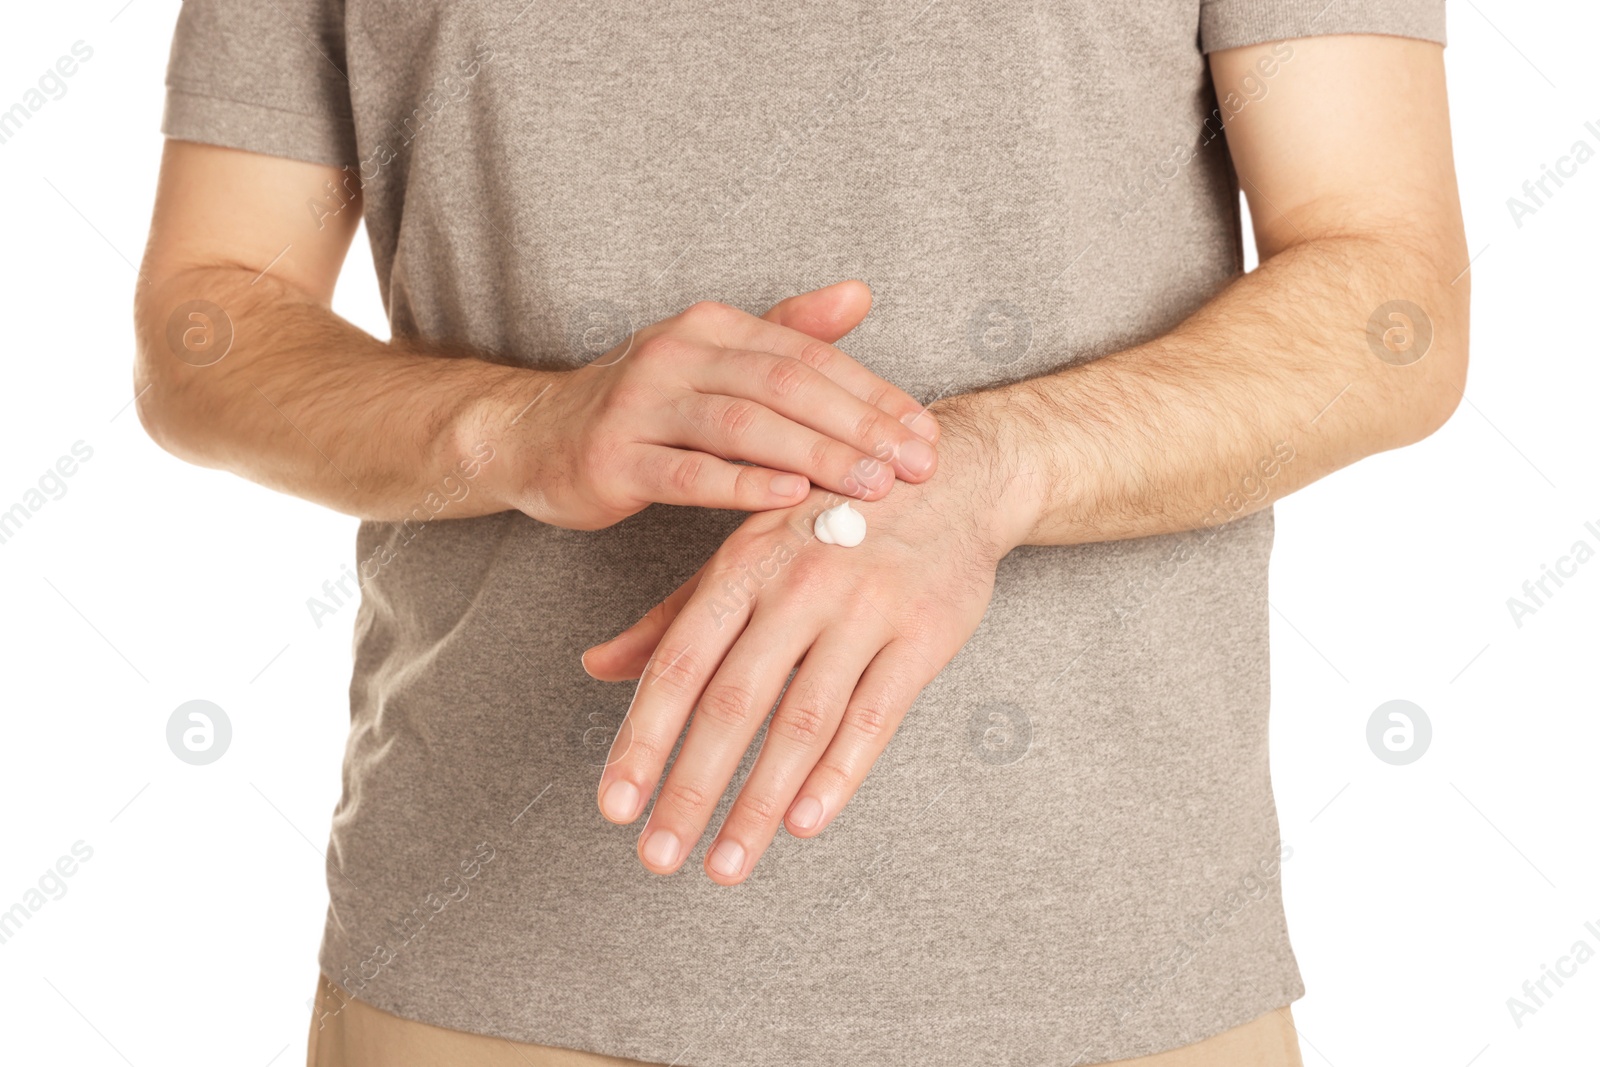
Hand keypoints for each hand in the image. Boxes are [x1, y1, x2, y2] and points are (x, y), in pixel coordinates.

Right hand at [479, 282, 939, 529]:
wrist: (532, 436)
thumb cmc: (642, 407)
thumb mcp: (713, 359)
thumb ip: (788, 332)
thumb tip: (861, 294)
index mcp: (711, 326)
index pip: (810, 356)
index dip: (874, 395)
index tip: (926, 435)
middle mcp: (677, 353)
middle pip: (786, 385)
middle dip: (859, 428)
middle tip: (916, 466)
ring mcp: (640, 405)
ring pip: (744, 425)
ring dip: (815, 457)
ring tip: (871, 486)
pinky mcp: (612, 458)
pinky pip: (687, 473)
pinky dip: (742, 485)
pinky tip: (790, 501)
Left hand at [582, 411, 1034, 882]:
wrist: (950, 477)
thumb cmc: (832, 520)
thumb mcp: (747, 550)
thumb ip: (673, 616)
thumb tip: (596, 666)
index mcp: (743, 566)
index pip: (679, 664)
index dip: (643, 738)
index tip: (614, 805)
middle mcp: (797, 587)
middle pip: (733, 704)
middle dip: (690, 788)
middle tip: (657, 857)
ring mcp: (863, 611)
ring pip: (801, 722)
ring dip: (758, 802)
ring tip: (726, 864)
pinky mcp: (922, 636)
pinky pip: (874, 717)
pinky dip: (838, 775)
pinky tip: (803, 823)